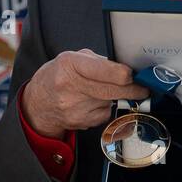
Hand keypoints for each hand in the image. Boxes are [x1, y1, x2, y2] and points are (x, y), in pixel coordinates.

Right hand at [21, 49, 147, 139]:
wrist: (37, 104)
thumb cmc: (57, 76)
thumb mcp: (72, 58)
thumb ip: (98, 62)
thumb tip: (125, 69)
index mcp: (71, 65)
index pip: (109, 71)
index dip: (127, 74)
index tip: (136, 75)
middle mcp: (72, 86)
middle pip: (114, 90)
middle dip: (134, 89)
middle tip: (143, 88)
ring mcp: (75, 107)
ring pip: (110, 102)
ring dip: (114, 98)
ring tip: (100, 91)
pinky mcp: (80, 122)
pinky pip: (104, 114)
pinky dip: (104, 109)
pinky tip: (92, 103)